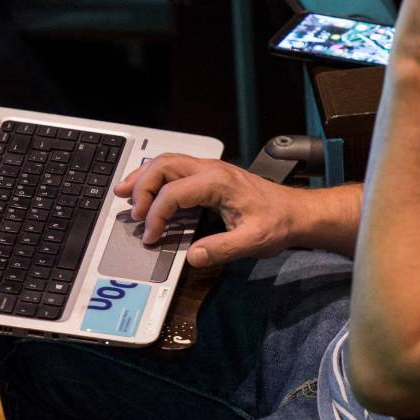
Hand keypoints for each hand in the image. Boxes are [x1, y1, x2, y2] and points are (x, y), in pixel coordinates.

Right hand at [112, 155, 309, 266]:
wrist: (295, 212)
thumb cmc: (278, 223)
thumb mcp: (254, 241)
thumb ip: (222, 249)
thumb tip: (192, 257)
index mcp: (218, 182)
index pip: (173, 193)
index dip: (156, 215)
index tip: (151, 237)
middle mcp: (211, 169)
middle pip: (164, 166)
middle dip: (142, 187)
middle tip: (131, 212)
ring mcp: (210, 169)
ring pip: (167, 162)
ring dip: (144, 176)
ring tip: (123, 192)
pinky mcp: (210, 175)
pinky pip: (175, 168)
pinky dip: (156, 177)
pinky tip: (146, 189)